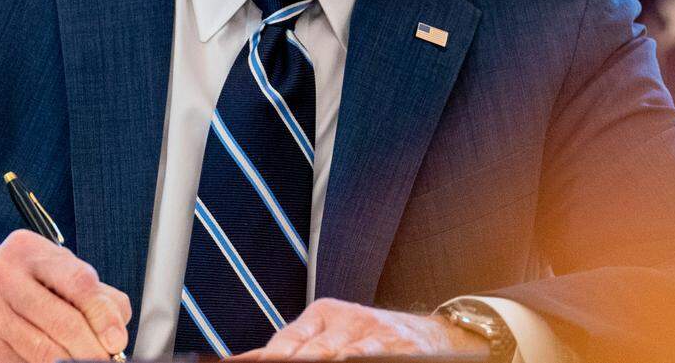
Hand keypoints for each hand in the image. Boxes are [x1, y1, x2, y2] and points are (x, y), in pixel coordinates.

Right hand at [0, 229, 132, 362]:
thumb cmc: (28, 291)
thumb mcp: (61, 279)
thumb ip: (97, 297)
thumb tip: (116, 333)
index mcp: (27, 248)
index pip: (78, 281)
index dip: (102, 315)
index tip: (116, 341)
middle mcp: (0, 273)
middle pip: (62, 320)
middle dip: (90, 348)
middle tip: (104, 361)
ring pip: (43, 349)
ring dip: (70, 362)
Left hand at [229, 298, 488, 359]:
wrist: (435, 335)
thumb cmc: (371, 339)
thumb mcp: (330, 334)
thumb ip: (291, 347)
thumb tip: (239, 359)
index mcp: (321, 315)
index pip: (284, 341)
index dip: (264, 357)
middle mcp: (344, 321)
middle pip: (306, 351)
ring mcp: (370, 334)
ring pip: (335, 355)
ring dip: (315, 361)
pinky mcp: (395, 346)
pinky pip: (367, 356)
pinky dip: (352, 359)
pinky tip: (344, 360)